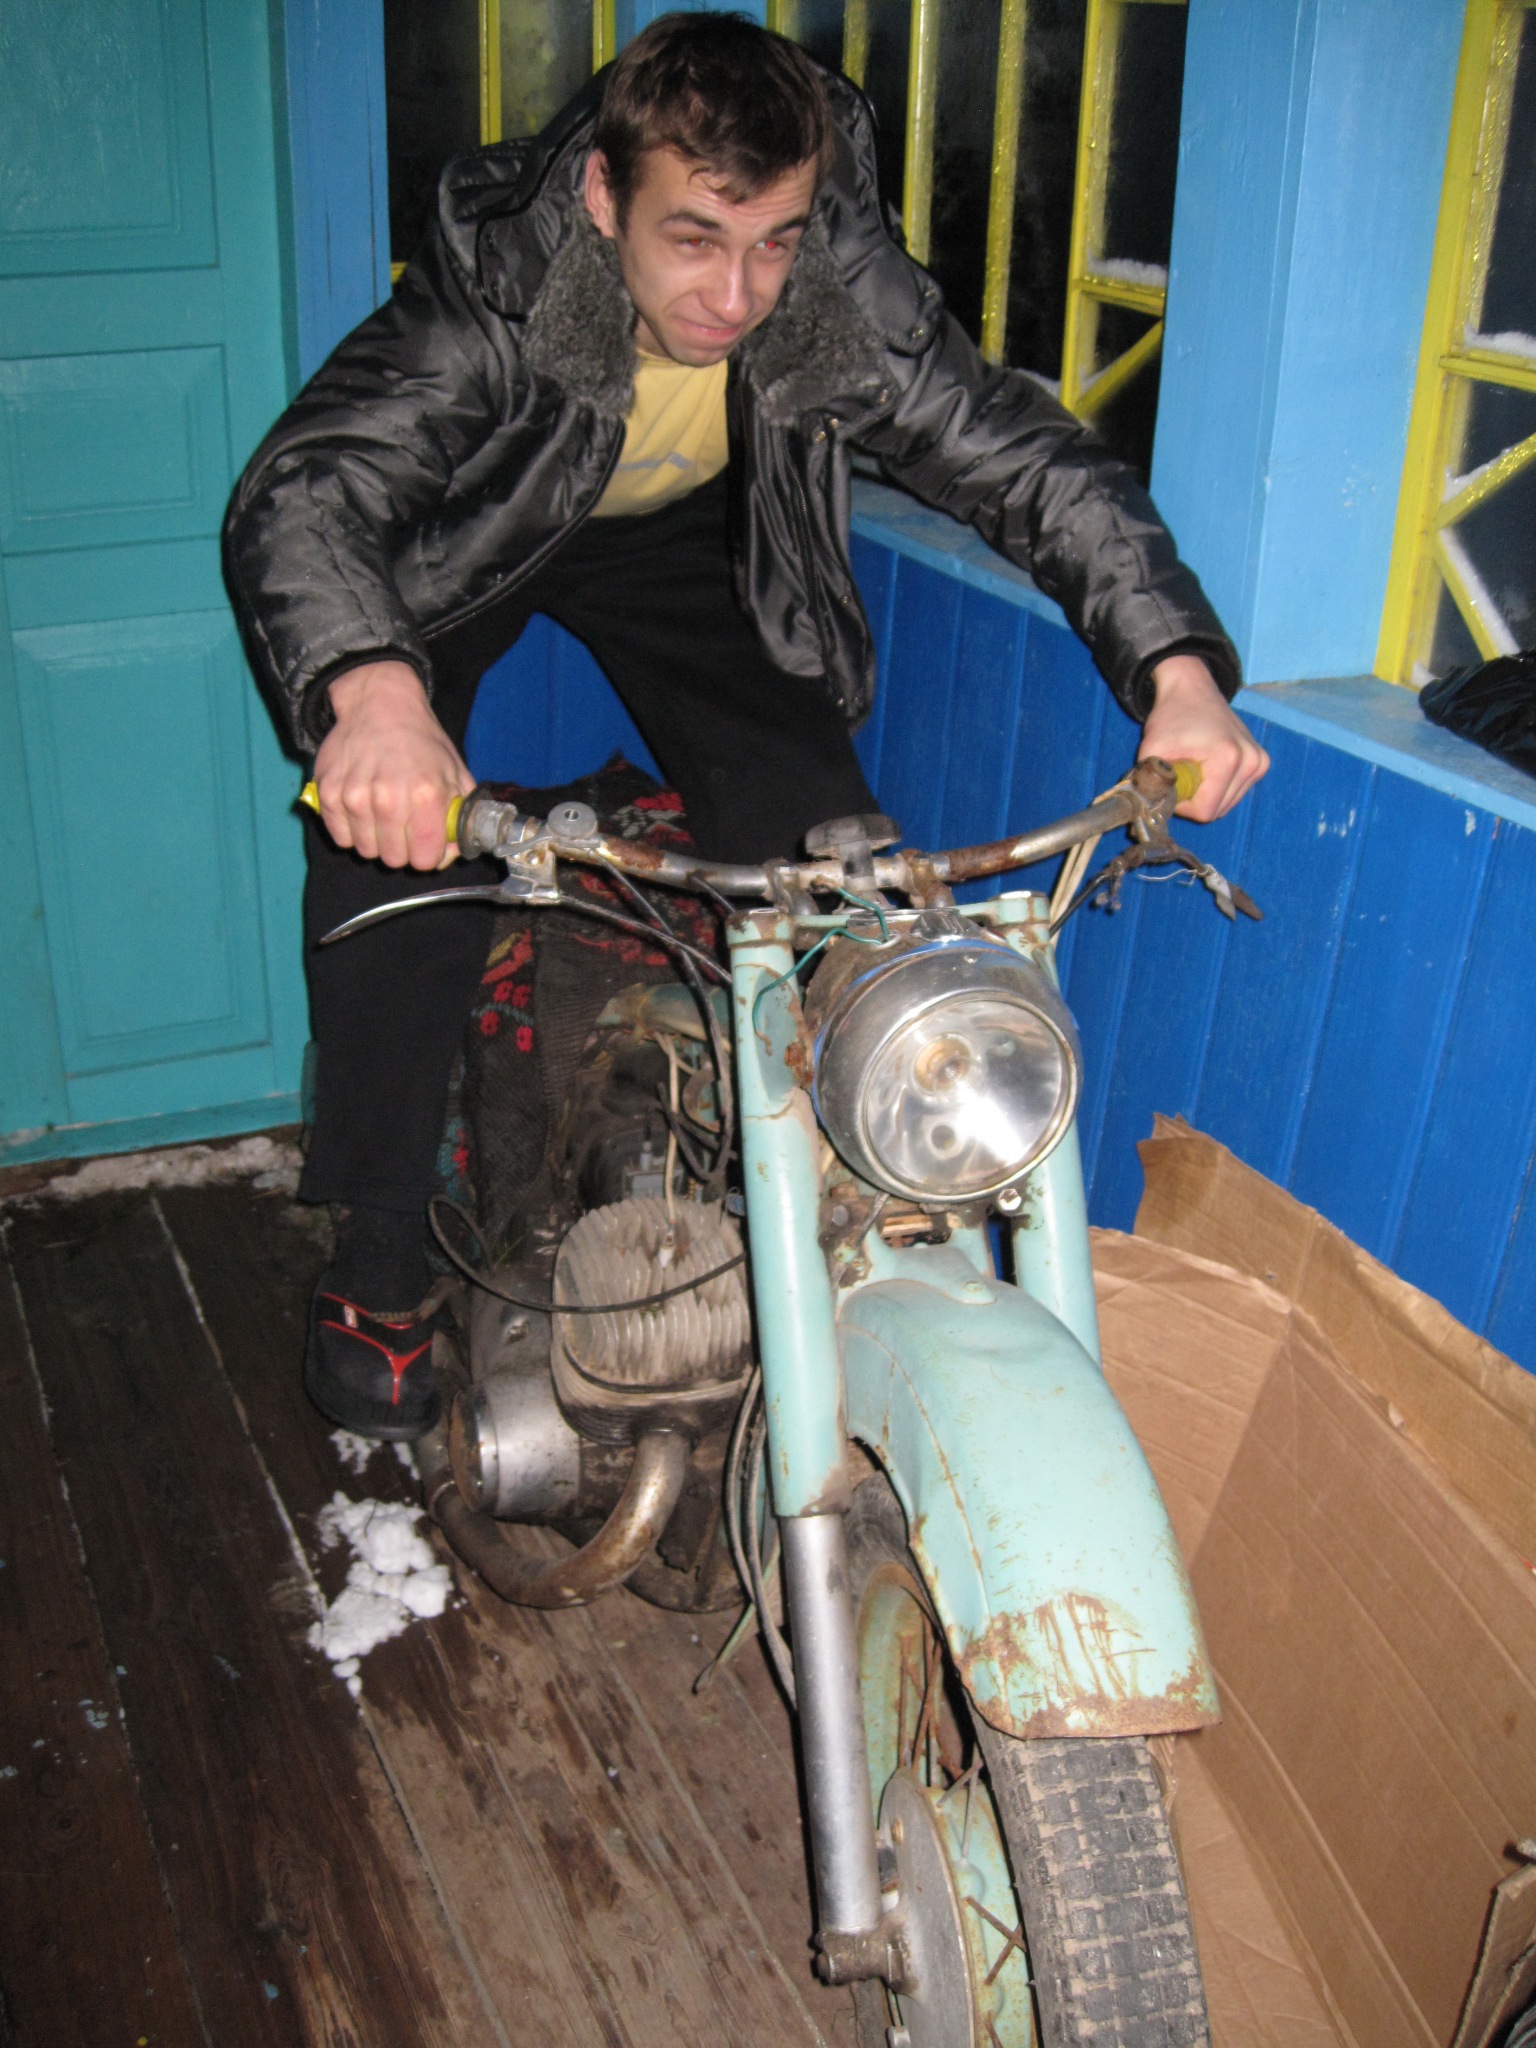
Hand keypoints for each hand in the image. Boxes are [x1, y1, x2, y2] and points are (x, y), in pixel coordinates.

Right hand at [312, 660, 474, 868]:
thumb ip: (458, 818)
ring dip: (375, 839)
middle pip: (394, 860)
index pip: (424, 859)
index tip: (425, 841)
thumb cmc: (421, 740)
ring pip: (366, 851)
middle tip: (402, 825)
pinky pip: (340, 837)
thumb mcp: (454, 773)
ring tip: (381, 813)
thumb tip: (449, 855)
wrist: (379, 704)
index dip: (427, 854)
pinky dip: (351, 829)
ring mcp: (354, 797)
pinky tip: (361, 808)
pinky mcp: (328, 793)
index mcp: (426, 795)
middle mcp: (389, 798)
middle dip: (402, 848)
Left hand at [1139, 655, 1268, 821]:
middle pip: (1218, 810)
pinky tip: (1209, 766)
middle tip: (1182, 774)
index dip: (1184, 805)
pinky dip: (1219, 787)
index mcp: (1228, 758)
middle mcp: (1251, 762)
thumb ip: (1150, 782)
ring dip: (1207, 794)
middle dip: (1195, 800)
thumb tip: (1149, 809)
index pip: (1205, 811)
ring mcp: (1259, 762)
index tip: (1173, 785)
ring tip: (1195, 767)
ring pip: (1227, 804)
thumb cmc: (1172, 716)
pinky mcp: (1260, 762)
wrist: (1192, 689)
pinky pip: (1235, 792)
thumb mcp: (1151, 748)